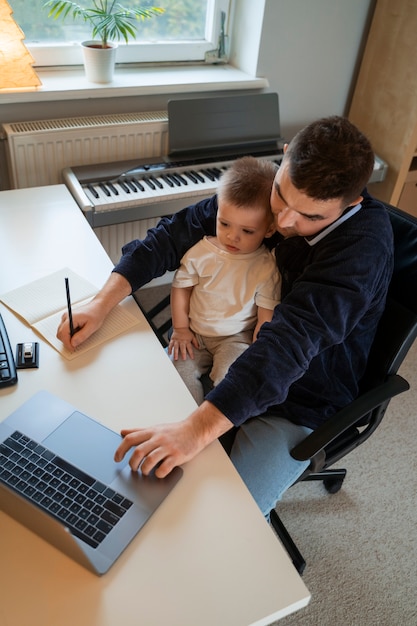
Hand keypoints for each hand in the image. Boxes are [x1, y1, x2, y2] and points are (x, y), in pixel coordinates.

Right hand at [56, 299, 104, 349]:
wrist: (97, 307)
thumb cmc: (96, 314)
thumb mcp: (92, 327)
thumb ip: (82, 336)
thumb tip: (73, 343)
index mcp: (71, 318)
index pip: (63, 333)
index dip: (67, 343)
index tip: (72, 348)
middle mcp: (66, 317)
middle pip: (60, 333)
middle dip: (67, 341)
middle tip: (76, 344)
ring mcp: (66, 317)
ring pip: (61, 332)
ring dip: (68, 337)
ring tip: (79, 335)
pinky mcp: (67, 319)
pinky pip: (64, 329)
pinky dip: (69, 334)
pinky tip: (78, 332)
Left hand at [114, 401, 232, 477]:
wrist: (195, 430)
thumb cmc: (175, 431)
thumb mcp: (155, 428)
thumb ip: (138, 431)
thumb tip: (123, 432)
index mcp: (151, 432)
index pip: (131, 439)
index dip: (121, 449)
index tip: (117, 458)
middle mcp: (158, 439)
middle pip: (138, 451)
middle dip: (133, 463)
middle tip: (133, 468)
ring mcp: (168, 448)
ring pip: (150, 461)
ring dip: (144, 469)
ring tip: (145, 471)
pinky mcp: (177, 456)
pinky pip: (164, 468)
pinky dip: (158, 473)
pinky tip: (159, 473)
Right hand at [168, 327, 198, 359]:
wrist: (180, 327)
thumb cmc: (187, 332)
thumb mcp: (192, 336)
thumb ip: (195, 342)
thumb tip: (198, 348)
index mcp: (187, 341)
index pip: (190, 348)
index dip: (191, 353)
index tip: (192, 358)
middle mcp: (182, 341)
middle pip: (182, 348)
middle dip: (183, 354)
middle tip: (183, 359)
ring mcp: (176, 341)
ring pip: (176, 347)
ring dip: (176, 353)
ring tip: (176, 358)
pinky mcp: (172, 340)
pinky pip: (170, 345)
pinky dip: (169, 349)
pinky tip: (169, 353)